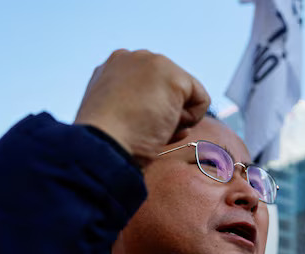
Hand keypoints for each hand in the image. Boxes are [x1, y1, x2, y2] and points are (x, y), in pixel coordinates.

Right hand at [74, 49, 209, 166]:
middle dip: (165, 114)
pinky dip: (192, 120)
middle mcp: (132, 58)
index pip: (151, 89)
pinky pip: (202, 100)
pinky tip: (165, 124)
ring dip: (174, 119)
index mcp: (114, 68)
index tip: (135, 126)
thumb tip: (168, 115)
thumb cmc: (109, 141)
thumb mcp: (117, 116)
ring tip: (149, 126)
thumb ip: (135, 105)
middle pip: (170, 91)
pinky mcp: (172, 75)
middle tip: (142, 128)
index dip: (151, 114)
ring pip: (185, 95)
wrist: (103, 145)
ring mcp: (152, 63)